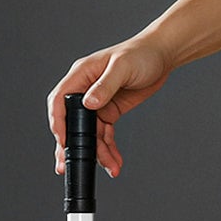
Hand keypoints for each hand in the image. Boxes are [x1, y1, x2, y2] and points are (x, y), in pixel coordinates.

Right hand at [46, 38, 172, 177]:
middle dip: (71, 145)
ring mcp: (97, 102)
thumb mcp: (123, 67)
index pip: (60, 100)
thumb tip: (89, 104)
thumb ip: (105, 85)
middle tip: (66, 165)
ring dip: (98, 151)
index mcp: (81, 75)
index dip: (58, 121)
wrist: (162, 55)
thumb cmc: (142, 54)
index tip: (62, 141)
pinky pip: (105, 133)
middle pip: (72, 122)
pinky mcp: (110, 110)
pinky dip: (109, 148)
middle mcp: (85, 90)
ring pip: (90, 133)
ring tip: (110, 166)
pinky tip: (115, 161)